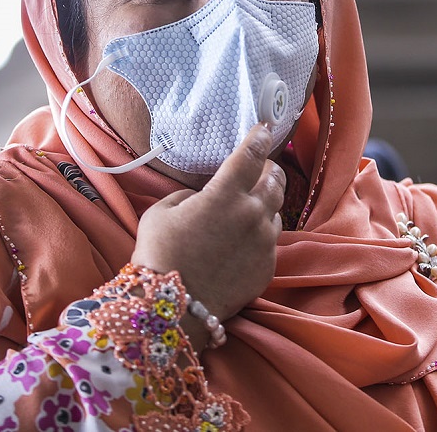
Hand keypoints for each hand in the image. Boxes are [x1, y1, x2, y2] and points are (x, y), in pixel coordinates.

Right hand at [131, 123, 284, 337]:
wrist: (173, 308)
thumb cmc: (160, 254)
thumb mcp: (162, 213)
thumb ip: (188, 197)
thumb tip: (202, 198)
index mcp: (225, 194)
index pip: (252, 155)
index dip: (259, 137)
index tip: (265, 127)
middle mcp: (252, 215)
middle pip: (275, 181)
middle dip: (271, 169)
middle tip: (263, 167)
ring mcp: (264, 243)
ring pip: (276, 212)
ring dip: (266, 203)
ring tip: (250, 205)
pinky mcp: (267, 268)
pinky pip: (270, 242)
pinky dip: (260, 235)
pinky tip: (243, 240)